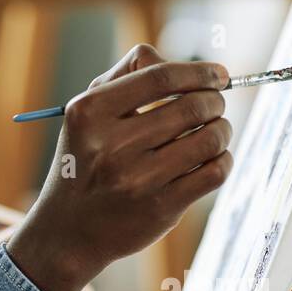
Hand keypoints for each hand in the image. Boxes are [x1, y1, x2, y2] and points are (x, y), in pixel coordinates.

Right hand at [8, 43, 232, 290]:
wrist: (68, 229)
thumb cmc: (85, 161)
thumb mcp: (86, 114)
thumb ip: (125, 76)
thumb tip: (178, 61)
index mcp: (90, 112)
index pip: (160, 77)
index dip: (198, 71)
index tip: (218, 75)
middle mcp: (111, 145)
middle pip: (191, 106)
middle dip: (215, 101)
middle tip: (216, 105)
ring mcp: (136, 179)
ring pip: (208, 139)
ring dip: (222, 130)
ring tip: (216, 131)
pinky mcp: (159, 208)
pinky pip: (213, 173)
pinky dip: (223, 160)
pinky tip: (213, 158)